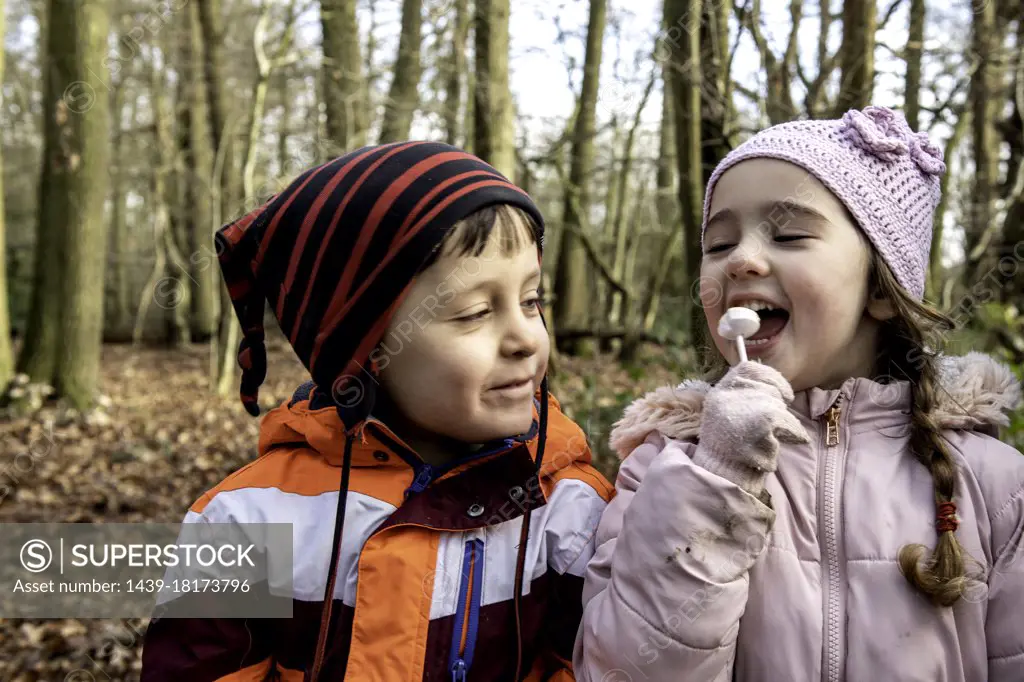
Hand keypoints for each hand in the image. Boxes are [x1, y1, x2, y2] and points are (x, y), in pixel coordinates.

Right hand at [692, 362, 809, 493]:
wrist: (719, 477)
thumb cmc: (726, 447)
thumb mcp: (726, 414)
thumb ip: (744, 396)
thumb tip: (776, 387)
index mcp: (720, 392)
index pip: (749, 367)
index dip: (771, 378)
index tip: (783, 394)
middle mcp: (730, 397)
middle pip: (770, 391)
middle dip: (778, 409)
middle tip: (768, 428)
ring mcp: (747, 410)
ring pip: (782, 410)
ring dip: (784, 428)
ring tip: (767, 443)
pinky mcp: (763, 426)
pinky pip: (790, 428)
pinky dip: (791, 438)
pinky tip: (774, 450)